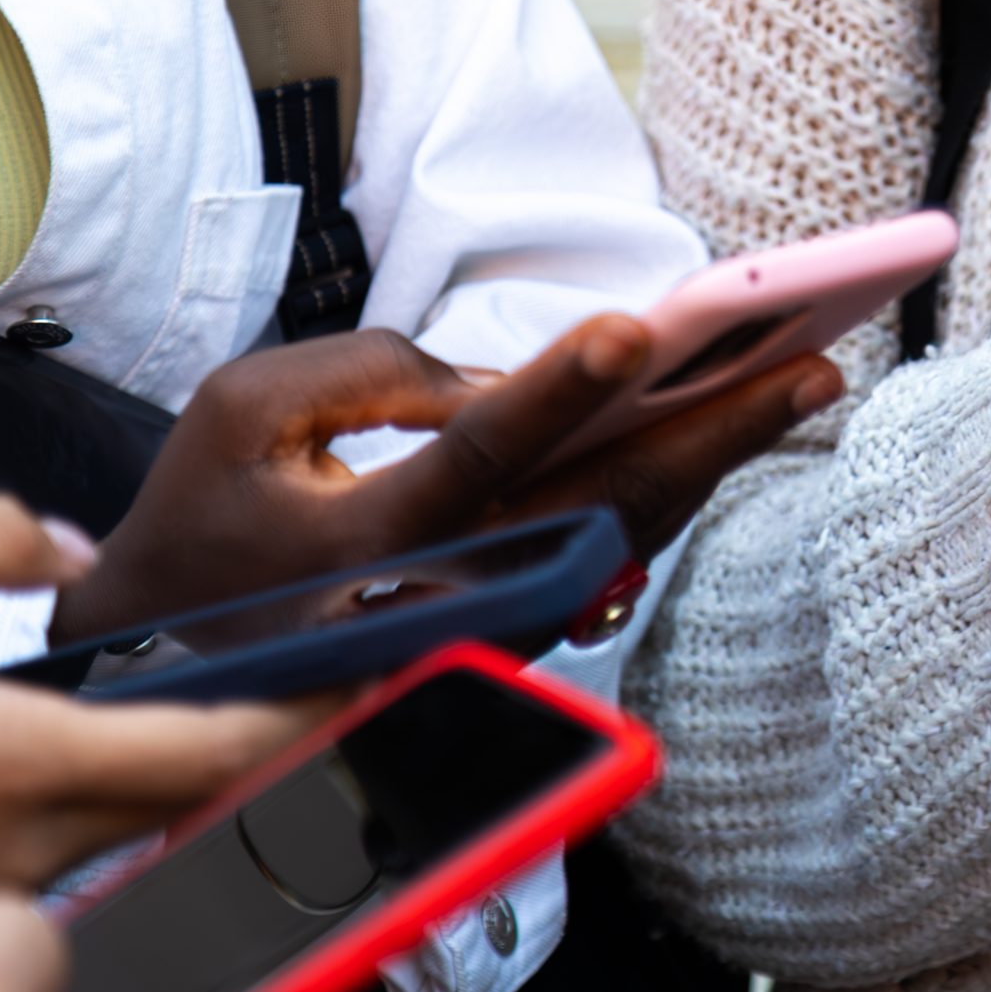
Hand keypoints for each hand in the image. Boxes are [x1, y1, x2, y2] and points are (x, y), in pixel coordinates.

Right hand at [0, 500, 307, 928]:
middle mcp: (21, 844)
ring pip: (137, 823)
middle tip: (320, 678)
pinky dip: (114, 798)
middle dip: (270, 739)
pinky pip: (69, 849)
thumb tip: (67, 552)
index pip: (212, 752)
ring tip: (238, 704)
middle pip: (195, 793)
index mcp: (9, 763)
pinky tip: (118, 753)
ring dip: (192, 769)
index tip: (358, 677)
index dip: (302, 717)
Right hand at [55, 319, 841, 642]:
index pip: (478, 451)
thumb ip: (372, 370)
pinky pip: (615, 547)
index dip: (560, 388)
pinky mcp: (521, 626)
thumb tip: (514, 378)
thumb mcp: (246, 412)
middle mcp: (449, 594)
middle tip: (808, 361)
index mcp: (365, 537)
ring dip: (722, 456)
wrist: (182, 663)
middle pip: (601, 506)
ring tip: (803, 377)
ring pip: (629, 534)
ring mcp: (496, 622)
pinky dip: (681, 484)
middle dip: (715, 431)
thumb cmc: (211, 516)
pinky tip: (740, 423)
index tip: (640, 328)